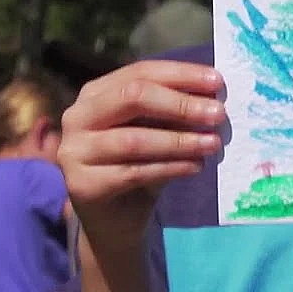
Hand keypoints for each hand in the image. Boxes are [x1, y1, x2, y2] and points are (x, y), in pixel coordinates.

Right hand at [56, 61, 225, 250]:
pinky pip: (133, 172)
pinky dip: (170, 168)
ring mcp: (74, 151)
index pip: (141, 72)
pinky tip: (196, 167)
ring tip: (212, 144)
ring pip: (134, 139)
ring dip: (180, 141)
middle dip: (180, 104)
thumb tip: (214, 96)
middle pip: (132, 97)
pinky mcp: (82, 185)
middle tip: (218, 114)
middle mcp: (78, 116)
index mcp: (96, 93)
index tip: (218, 82)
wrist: (116, 219)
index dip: (181, 75)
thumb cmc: (140, 163)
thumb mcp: (157, 131)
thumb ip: (176, 112)